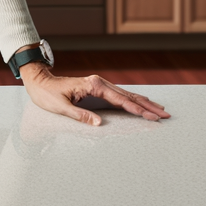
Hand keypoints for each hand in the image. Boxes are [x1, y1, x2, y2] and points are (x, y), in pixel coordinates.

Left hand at [17, 64, 169, 125]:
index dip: (137, 110)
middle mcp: (100, 83)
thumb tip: (99, 124)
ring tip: (160, 110)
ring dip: (144, 103)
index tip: (152, 116)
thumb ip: (81, 115)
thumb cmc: (48, 95)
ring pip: (127, 95)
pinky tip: (142, 104)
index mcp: (94, 85)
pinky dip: (133, 101)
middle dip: (148, 106)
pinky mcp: (98, 88)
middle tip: (165, 115)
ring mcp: (100, 85)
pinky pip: (120, 95)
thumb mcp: (61, 107)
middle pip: (129, 96)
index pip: (121, 100)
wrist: (40, 82)